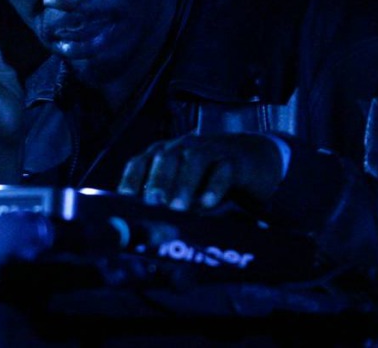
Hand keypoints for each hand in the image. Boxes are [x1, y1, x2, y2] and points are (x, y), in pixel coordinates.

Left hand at [118, 132, 285, 211]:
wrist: (251, 161)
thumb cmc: (208, 179)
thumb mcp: (184, 188)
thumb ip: (166, 203)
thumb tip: (147, 229)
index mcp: (164, 153)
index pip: (141, 161)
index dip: (132, 178)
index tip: (126, 198)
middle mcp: (183, 147)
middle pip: (166, 158)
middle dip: (158, 180)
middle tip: (154, 203)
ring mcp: (210, 150)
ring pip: (194, 160)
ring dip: (183, 184)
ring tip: (179, 208)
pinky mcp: (235, 161)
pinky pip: (223, 170)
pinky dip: (214, 186)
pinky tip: (208, 203)